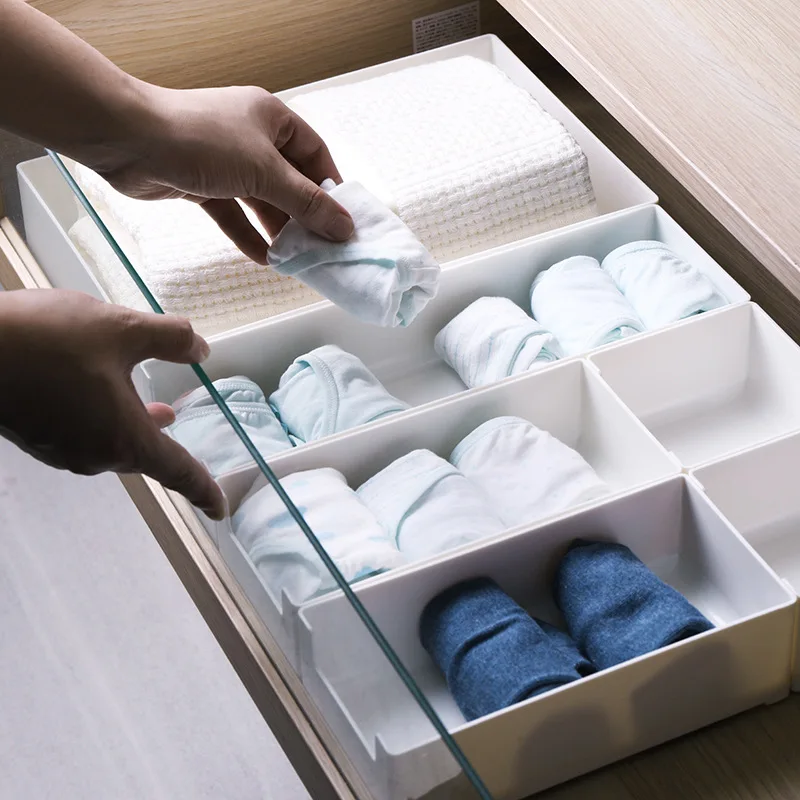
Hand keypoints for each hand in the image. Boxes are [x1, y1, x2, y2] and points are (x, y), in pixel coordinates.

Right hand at [0, 288, 224, 519]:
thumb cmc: (48, 341)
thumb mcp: (120, 329)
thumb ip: (169, 339)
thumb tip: (201, 349)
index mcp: (125, 439)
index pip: (179, 472)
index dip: (204, 490)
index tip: (221, 510)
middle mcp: (95, 456)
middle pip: (144, 452)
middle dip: (165, 437)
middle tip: (181, 421)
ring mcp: (62, 450)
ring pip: (112, 439)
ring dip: (133, 419)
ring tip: (152, 404)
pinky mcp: (36, 437)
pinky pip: (84, 432)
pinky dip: (104, 414)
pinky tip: (99, 388)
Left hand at [87, 84, 353, 263]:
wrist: (128, 140)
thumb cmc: (200, 140)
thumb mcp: (264, 172)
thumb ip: (306, 202)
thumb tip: (344, 226)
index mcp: (271, 118)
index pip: (315, 154)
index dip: (330, 187)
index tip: (343, 221)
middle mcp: (251, 137)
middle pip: (289, 181)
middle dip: (304, 215)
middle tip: (322, 247)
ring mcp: (225, 161)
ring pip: (261, 200)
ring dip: (277, 229)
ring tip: (296, 259)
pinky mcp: (202, 184)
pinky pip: (233, 214)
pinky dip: (247, 235)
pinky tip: (264, 258)